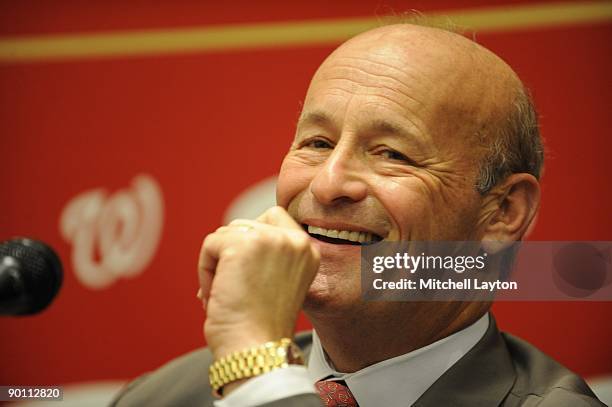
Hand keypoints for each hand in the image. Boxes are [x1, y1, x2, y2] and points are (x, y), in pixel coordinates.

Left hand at [198, 206, 319, 360]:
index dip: (252, 240)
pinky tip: (216, 295)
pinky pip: (211, 244)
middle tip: (233, 289)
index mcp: (309, 249)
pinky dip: (205, 270)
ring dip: (217, 264)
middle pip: (246, 225)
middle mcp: (295, 240)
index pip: (274, 217)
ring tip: (226, 294)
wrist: (256, 351)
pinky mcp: (243, 245)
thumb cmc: (262, 325)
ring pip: (226, 233)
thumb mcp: (278, 281)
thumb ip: (269, 253)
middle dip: (231, 255)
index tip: (247, 275)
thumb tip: (232, 236)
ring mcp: (271, 239)